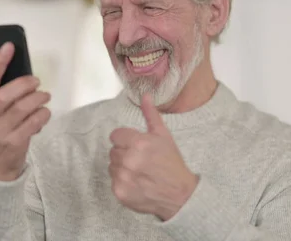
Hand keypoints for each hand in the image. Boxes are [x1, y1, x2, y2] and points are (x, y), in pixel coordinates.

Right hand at [0, 43, 50, 180]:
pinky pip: (35, 122)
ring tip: (44, 96)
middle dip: (27, 84)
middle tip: (37, 81)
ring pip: (26, 107)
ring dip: (39, 98)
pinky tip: (43, 113)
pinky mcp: (15, 142)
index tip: (10, 46)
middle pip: (9, 93)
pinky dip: (43, 114)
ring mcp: (0, 131)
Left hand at [109, 93, 198, 220]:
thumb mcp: (164, 136)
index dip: (125, 139)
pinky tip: (137, 182)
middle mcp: (129, 160)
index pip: (115, 135)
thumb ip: (151, 115)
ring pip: (112, 165)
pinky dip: (122, 181)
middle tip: (140, 160)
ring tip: (139, 171)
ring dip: (122, 167)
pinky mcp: (120, 192)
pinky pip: (112, 180)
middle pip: (113, 150)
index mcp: (139, 143)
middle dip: (125, 153)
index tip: (135, 146)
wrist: (179, 195)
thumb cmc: (172, 164)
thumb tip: (145, 95)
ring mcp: (123, 177)